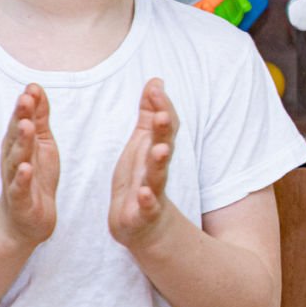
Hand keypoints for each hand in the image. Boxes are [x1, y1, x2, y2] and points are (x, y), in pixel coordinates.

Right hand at [0, 84, 57, 247]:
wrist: (26, 220)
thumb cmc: (34, 176)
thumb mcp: (42, 142)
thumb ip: (39, 116)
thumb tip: (35, 87)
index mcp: (17, 144)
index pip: (20, 121)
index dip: (26, 106)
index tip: (32, 88)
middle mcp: (13, 159)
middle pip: (15, 136)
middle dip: (20, 117)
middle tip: (25, 100)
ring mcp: (14, 179)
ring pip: (16, 159)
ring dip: (21, 143)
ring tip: (26, 126)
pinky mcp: (20, 200)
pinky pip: (19, 188)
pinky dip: (21, 178)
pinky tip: (25, 168)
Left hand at [110, 78, 179, 249]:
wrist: (144, 226)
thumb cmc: (141, 179)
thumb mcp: (142, 143)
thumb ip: (149, 114)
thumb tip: (156, 81)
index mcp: (156, 149)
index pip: (164, 125)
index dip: (161, 107)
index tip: (155, 88)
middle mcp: (157, 168)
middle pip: (164, 145)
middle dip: (164, 130)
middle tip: (162, 114)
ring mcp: (153, 191)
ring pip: (158, 175)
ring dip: (159, 162)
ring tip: (160, 149)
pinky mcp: (144, 213)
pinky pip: (147, 206)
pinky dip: (147, 200)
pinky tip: (144, 193)